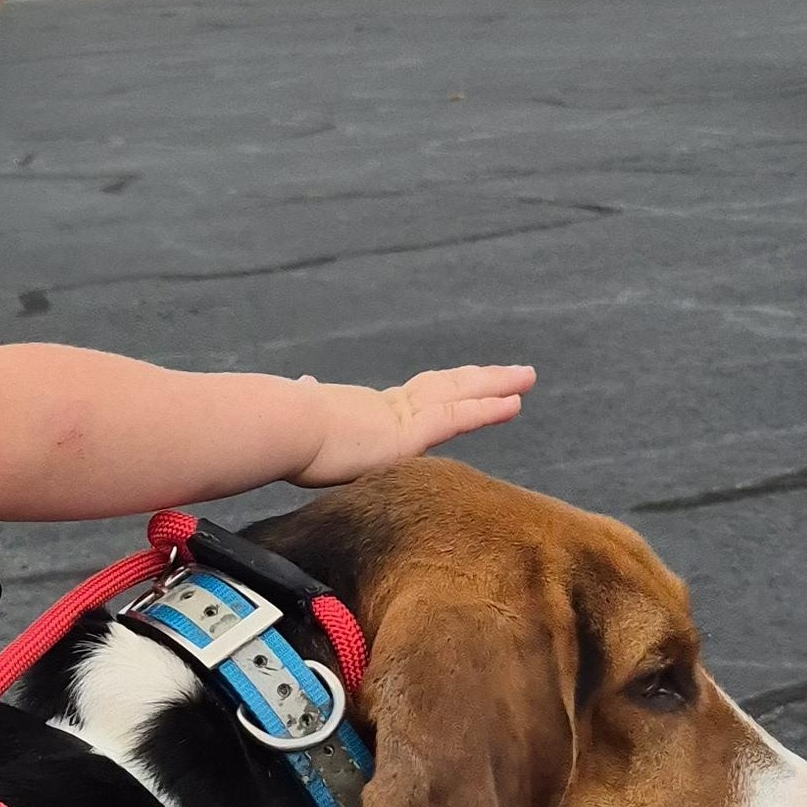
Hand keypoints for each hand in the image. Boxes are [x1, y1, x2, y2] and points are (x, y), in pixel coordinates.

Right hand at [299, 363, 534, 483]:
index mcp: (363, 409)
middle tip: (509, 373)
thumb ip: (306, 399)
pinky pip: (458, 417)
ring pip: (459, 394)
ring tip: (526, 378)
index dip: (437, 390)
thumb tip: (301, 382)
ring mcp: (400, 416)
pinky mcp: (408, 433)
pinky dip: (488, 408)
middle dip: (475, 379)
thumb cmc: (281, 431)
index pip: (410, 398)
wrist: (280, 427)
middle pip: (443, 386)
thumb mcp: (299, 417)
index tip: (460, 382)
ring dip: (495, 384)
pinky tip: (515, 402)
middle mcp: (386, 405)